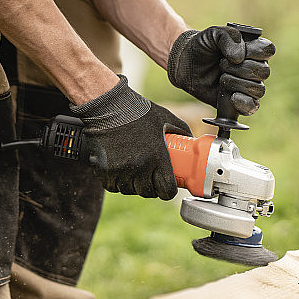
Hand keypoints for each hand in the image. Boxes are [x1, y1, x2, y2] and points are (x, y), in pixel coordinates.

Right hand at [71, 75, 190, 199]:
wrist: (107, 106)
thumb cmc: (138, 110)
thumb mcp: (166, 117)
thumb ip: (182, 130)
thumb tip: (193, 142)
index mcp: (158, 156)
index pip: (167, 189)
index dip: (168, 191)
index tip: (167, 187)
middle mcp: (140, 166)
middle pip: (148, 192)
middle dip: (151, 188)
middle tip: (150, 179)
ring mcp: (121, 169)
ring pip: (129, 190)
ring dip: (133, 186)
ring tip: (135, 174)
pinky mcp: (105, 170)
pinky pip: (112, 186)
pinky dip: (116, 183)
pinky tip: (120, 172)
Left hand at [167, 26, 274, 114]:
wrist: (184, 63)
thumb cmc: (202, 46)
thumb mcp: (213, 33)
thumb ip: (228, 37)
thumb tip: (240, 58)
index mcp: (252, 49)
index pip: (268, 50)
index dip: (256, 52)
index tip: (237, 53)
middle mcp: (254, 67)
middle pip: (263, 72)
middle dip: (241, 69)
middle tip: (222, 64)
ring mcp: (247, 85)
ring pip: (259, 90)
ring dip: (238, 83)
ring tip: (222, 78)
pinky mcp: (238, 101)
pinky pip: (252, 107)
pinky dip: (244, 103)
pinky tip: (232, 97)